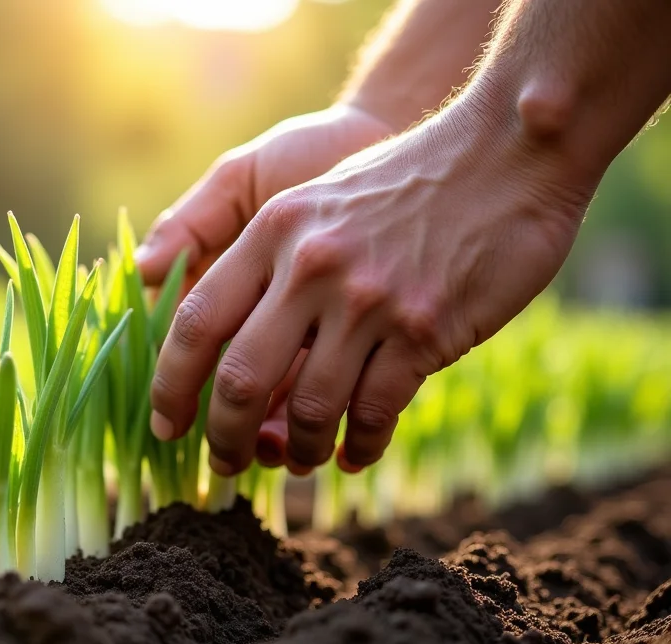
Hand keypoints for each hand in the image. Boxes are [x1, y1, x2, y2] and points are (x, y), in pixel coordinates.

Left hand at [148, 102, 592, 475]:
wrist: (506, 152)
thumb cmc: (404, 181)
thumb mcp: (313, 197)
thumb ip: (259, 256)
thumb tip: (212, 333)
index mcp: (274, 232)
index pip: (195, 324)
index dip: (170, 385)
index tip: (166, 423)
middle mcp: (311, 267)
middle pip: (239, 380)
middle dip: (225, 438)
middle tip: (225, 462)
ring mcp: (368, 301)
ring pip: (308, 408)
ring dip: (297, 449)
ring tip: (299, 459)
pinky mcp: (423, 330)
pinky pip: (374, 413)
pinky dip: (358, 446)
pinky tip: (353, 454)